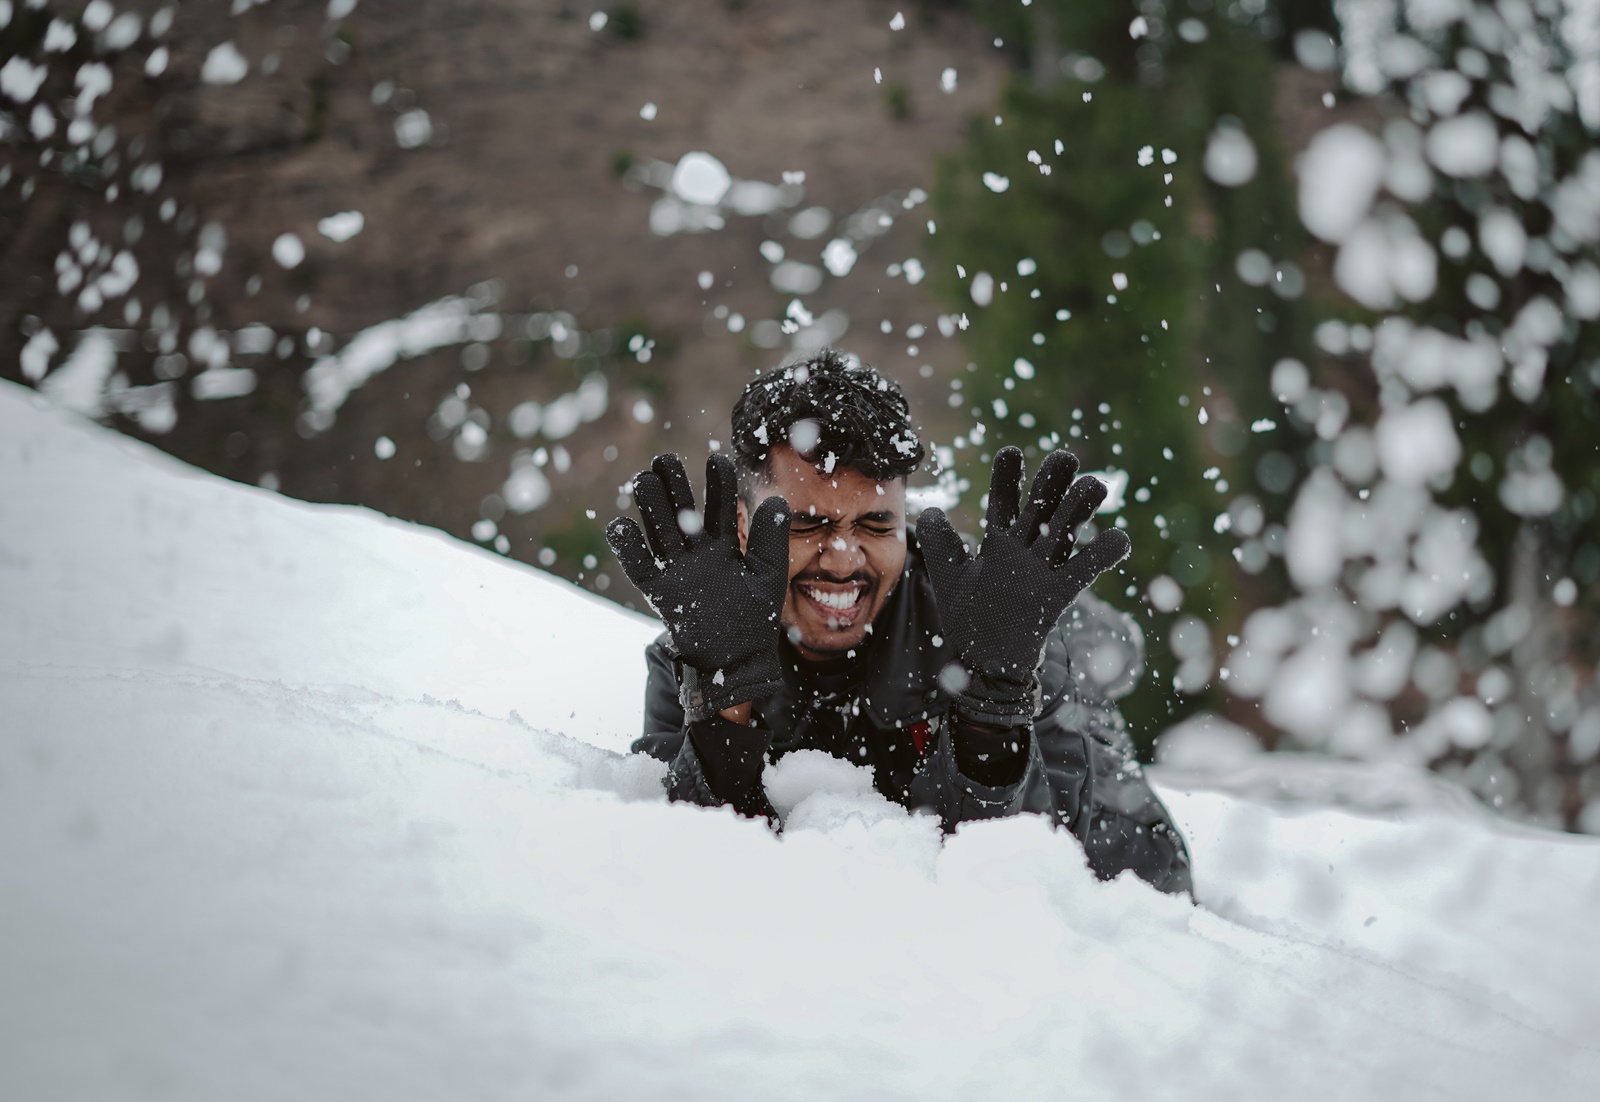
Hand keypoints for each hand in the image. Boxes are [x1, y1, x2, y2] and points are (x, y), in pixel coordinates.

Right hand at [606, 453, 791, 712]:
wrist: (738, 661)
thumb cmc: (755, 620)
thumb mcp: (768, 576)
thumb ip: (771, 539)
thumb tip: (777, 499)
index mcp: (725, 546)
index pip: (720, 507)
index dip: (718, 483)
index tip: (717, 459)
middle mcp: (698, 553)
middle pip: (681, 511)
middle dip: (674, 485)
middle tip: (665, 459)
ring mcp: (678, 570)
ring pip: (660, 531)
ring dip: (651, 506)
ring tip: (644, 478)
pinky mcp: (661, 592)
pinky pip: (640, 568)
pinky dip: (628, 548)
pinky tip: (620, 525)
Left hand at [915, 447, 1130, 723]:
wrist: (986, 666)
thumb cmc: (970, 622)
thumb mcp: (949, 579)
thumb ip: (940, 544)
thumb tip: (933, 511)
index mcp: (999, 544)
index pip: (1005, 502)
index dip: (1008, 478)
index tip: (1011, 452)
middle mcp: (1024, 552)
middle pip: (1042, 508)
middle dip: (1053, 482)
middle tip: (1066, 457)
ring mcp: (1042, 572)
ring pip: (1065, 533)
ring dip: (1081, 509)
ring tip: (1095, 485)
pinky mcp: (1056, 597)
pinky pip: (1082, 573)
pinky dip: (1102, 557)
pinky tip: (1120, 539)